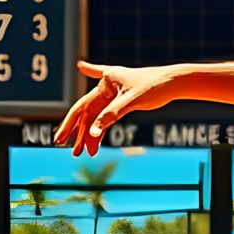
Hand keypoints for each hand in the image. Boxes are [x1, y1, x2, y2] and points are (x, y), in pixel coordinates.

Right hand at [54, 58, 180, 156]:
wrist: (174, 82)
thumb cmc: (154, 86)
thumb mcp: (131, 101)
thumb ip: (111, 115)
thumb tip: (92, 132)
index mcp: (105, 81)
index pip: (82, 106)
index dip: (70, 124)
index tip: (60, 140)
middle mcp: (106, 87)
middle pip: (87, 114)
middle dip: (79, 134)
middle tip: (73, 152)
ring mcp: (114, 94)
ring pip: (97, 117)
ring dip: (91, 135)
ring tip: (87, 153)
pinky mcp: (122, 101)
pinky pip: (106, 115)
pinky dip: (101, 128)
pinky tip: (93, 138)